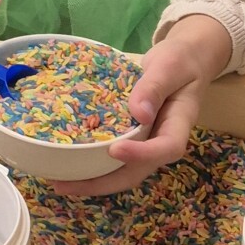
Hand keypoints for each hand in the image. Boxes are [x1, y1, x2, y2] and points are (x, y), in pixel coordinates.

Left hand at [52, 14, 231, 198]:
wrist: (186, 59)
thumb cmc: (181, 60)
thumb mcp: (170, 66)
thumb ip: (155, 87)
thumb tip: (138, 113)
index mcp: (179, 124)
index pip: (166, 148)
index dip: (142, 155)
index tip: (114, 150)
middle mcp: (161, 139)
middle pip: (137, 171)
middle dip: (103, 183)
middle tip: (65, 185)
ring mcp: (146, 140)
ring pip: (123, 169)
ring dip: (93, 179)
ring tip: (59, 182)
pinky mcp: (132, 135)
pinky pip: (113, 154)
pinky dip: (92, 161)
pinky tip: (66, 161)